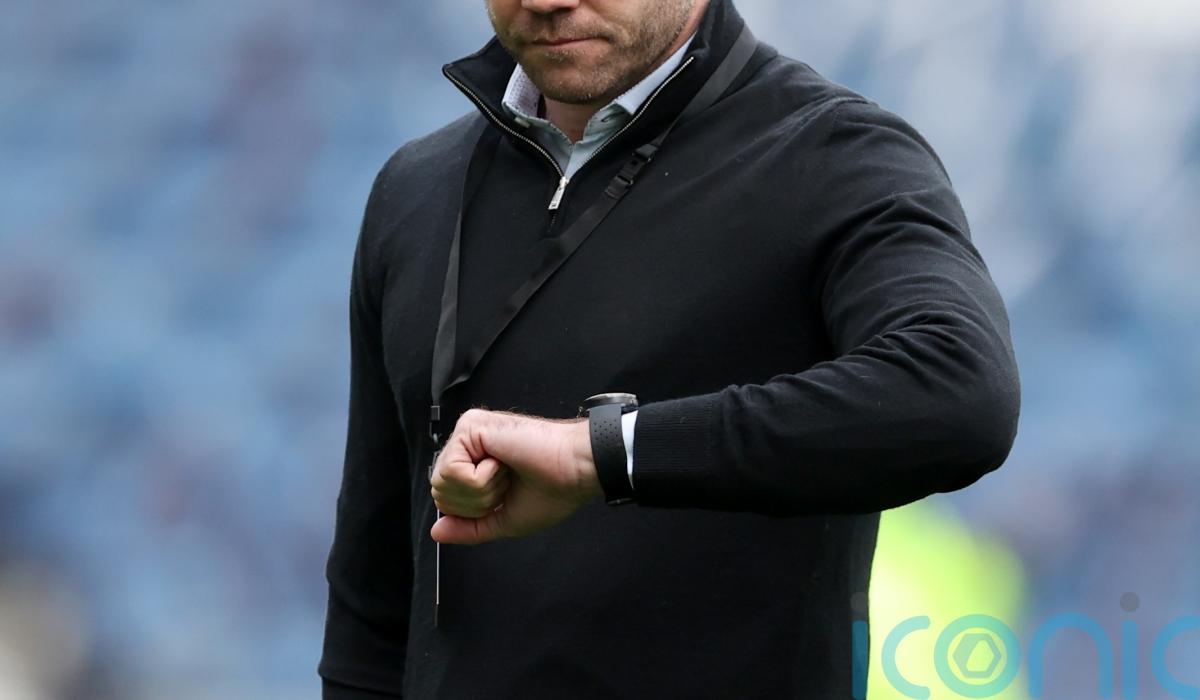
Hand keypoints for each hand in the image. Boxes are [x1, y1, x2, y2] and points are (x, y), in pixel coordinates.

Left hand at [429, 408, 599, 544]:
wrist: (575, 469)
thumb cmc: (553, 489)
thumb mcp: (504, 519)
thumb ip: (469, 528)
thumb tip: (436, 532)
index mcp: (475, 462)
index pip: (446, 499)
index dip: (475, 511)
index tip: (507, 494)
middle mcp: (467, 444)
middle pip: (439, 493)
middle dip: (477, 503)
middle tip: (509, 482)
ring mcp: (467, 432)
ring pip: (442, 483)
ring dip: (482, 490)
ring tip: (507, 471)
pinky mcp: (470, 426)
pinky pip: (452, 472)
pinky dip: (482, 479)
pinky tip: (503, 462)